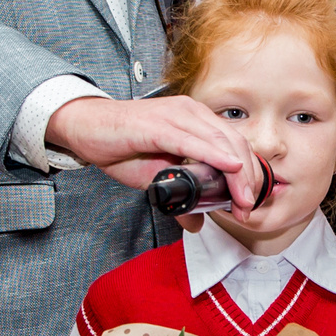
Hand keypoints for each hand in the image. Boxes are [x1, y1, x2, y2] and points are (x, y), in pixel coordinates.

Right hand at [45, 94, 266, 208]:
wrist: (86, 127)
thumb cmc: (120, 145)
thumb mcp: (156, 178)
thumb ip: (180, 197)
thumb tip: (197, 223)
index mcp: (197, 120)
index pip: (236, 145)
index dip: (249, 175)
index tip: (248, 204)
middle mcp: (192, 113)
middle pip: (235, 143)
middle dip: (248, 179)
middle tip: (247, 208)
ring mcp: (177, 116)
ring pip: (220, 142)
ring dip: (236, 174)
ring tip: (241, 199)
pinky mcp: (158, 125)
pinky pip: (192, 140)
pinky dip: (214, 155)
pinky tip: (228, 167)